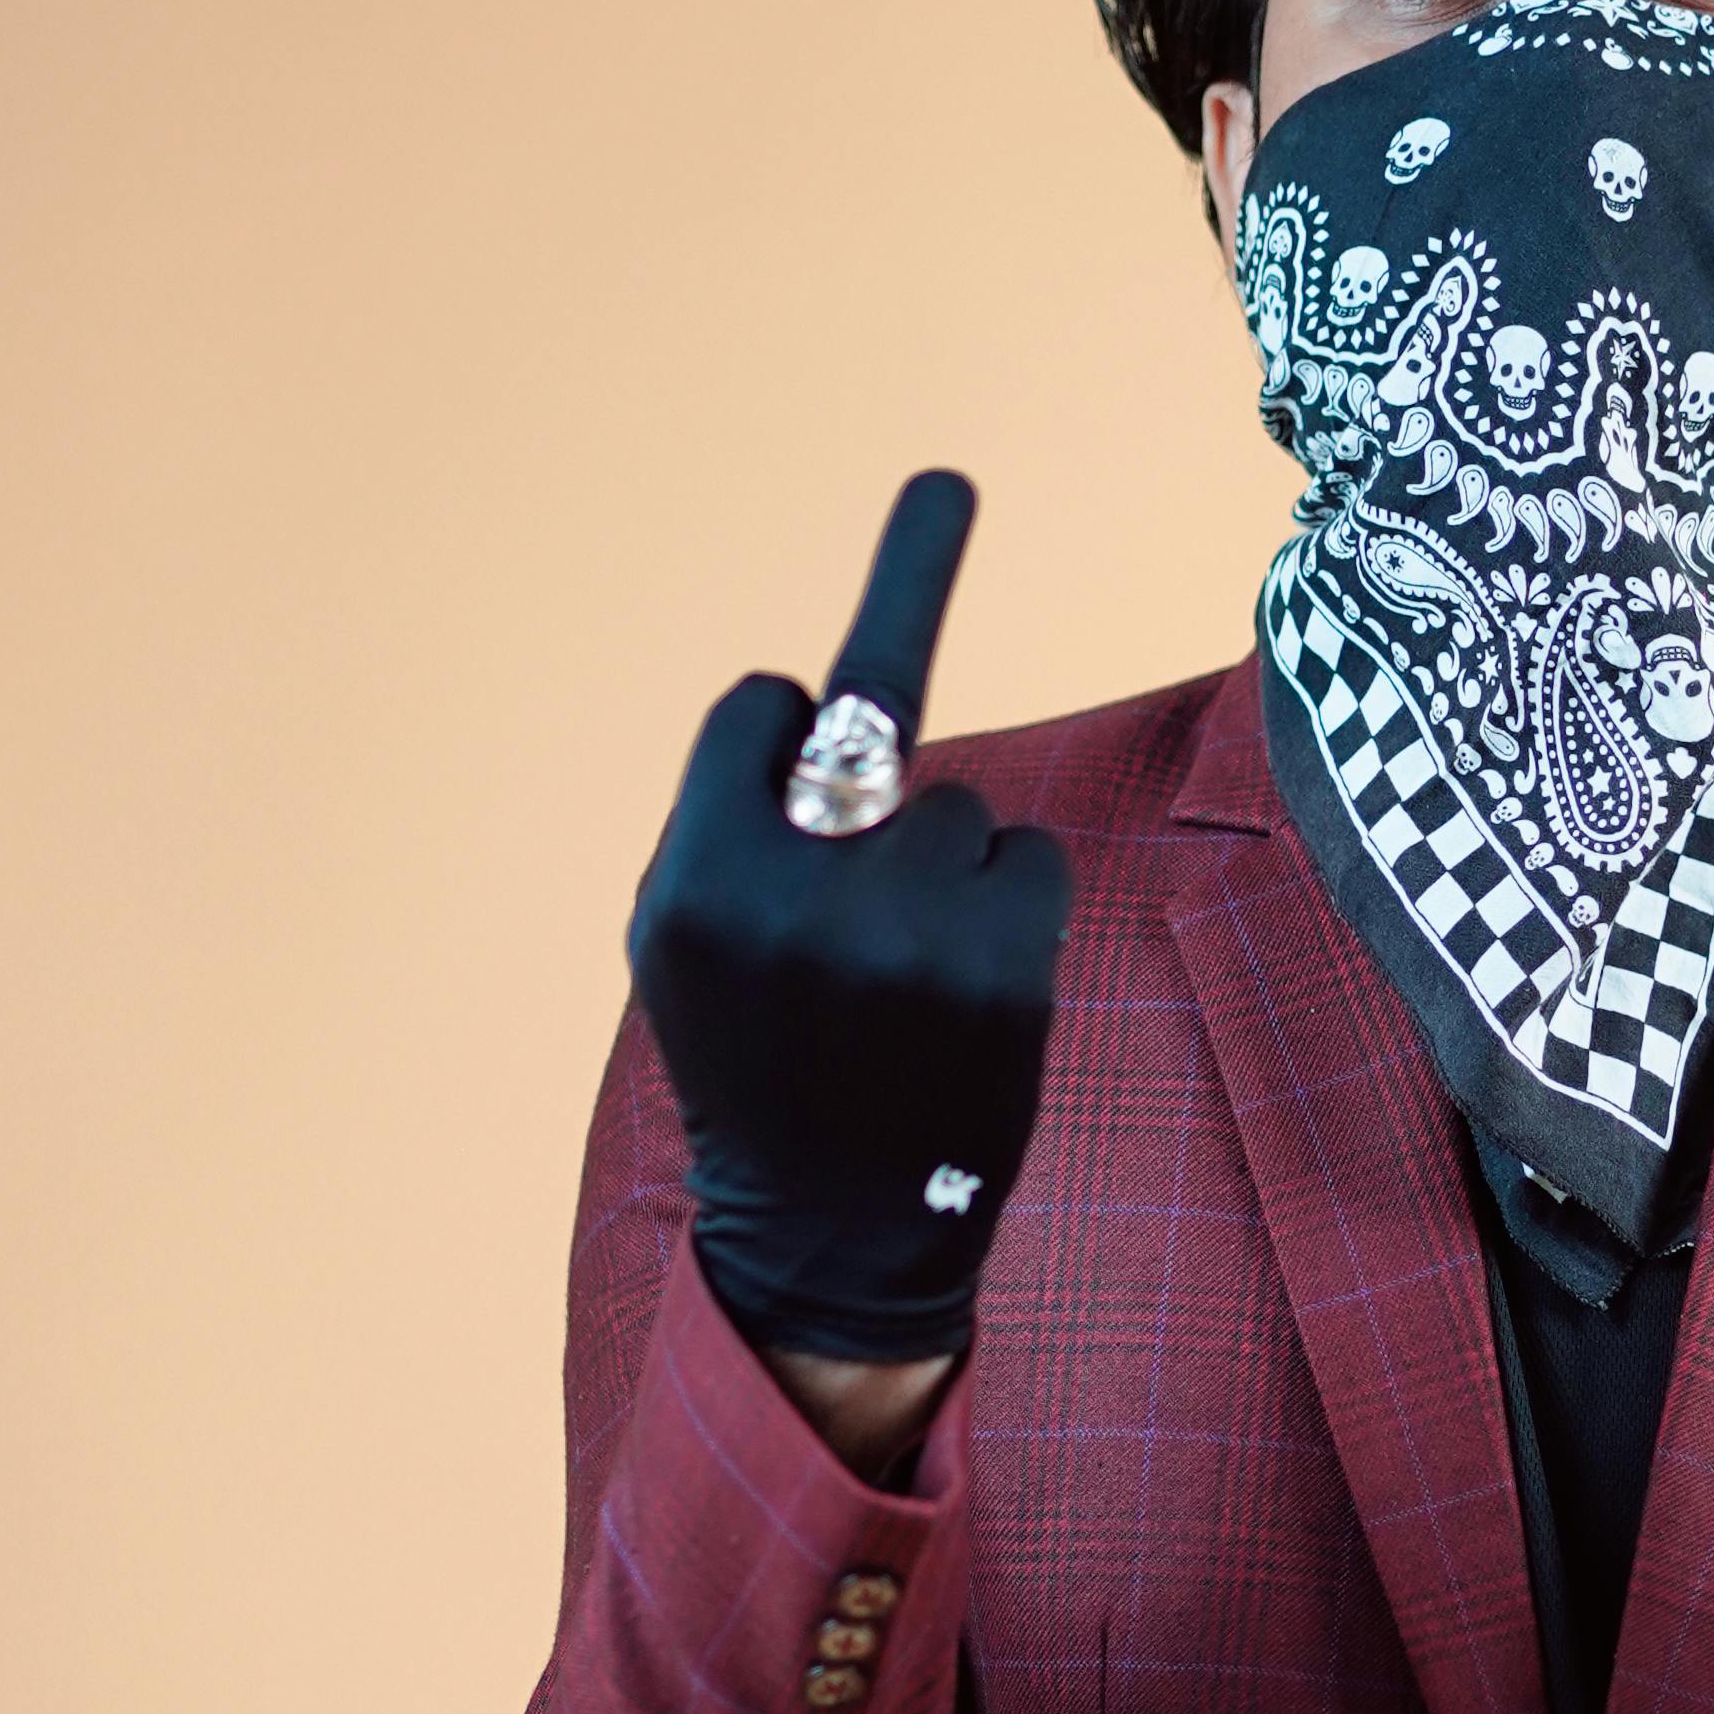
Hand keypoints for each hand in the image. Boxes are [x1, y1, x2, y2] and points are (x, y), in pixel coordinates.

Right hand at [627, 469, 1072, 1372]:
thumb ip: (730, 820)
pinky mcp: (999, 959)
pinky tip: (968, 994)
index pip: (764, 709)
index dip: (785, 727)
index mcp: (691, 885)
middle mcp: (790, 897)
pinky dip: (1009, 908)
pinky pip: (1025, 857)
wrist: (834, 1231)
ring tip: (909, 985)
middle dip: (902, 648)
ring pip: (959, 808)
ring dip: (943, 870)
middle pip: (874, 735)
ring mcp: (901, 929)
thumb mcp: (688, 945)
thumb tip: (809, 693)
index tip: (805, 693)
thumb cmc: (761, 1066)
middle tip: (944, 482)